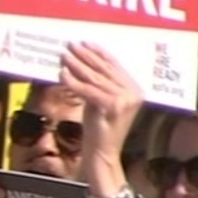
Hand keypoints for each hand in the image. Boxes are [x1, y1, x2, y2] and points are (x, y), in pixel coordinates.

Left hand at [61, 42, 142, 197]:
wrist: (102, 155)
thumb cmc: (99, 130)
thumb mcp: (99, 102)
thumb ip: (97, 84)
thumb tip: (80, 62)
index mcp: (135, 89)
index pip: (115, 65)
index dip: (98, 53)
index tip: (84, 42)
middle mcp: (134, 93)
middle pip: (104, 69)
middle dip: (85, 55)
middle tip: (69, 45)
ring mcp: (125, 100)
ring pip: (95, 78)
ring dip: (77, 64)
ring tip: (63, 55)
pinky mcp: (113, 107)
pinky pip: (88, 90)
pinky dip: (73, 82)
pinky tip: (62, 74)